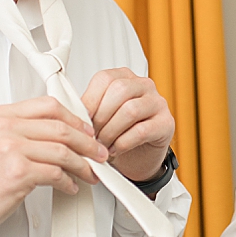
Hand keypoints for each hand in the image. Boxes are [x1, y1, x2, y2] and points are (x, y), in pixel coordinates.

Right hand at [0, 97, 106, 234]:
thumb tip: (61, 132)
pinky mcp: (18, 172)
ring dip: (83, 164)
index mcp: (1, 115)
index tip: (86, 131)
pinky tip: (71, 186)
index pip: (48, 106)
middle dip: (87, 142)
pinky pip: (56, 173)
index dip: (74, 118)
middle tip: (98, 153)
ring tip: (90, 173)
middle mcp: (5, 128)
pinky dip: (69, 181)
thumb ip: (22, 130)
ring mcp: (11, 149)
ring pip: (63, 151)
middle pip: (61, 127)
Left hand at [81, 67, 174, 182]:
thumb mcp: (100, 117)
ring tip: (102, 145)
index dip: (90, 100)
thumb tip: (69, 110)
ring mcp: (158, 103)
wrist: (137, 159)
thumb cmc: (118, 134)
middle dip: (100, 117)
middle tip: (92, 136)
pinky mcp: (166, 123)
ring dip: (111, 131)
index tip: (81, 119)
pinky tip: (115, 150)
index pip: (105, 78)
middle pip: (119, 90)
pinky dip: (123, 143)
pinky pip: (142, 130)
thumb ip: (89, 109)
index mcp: (125, 77)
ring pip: (130, 110)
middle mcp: (144, 85)